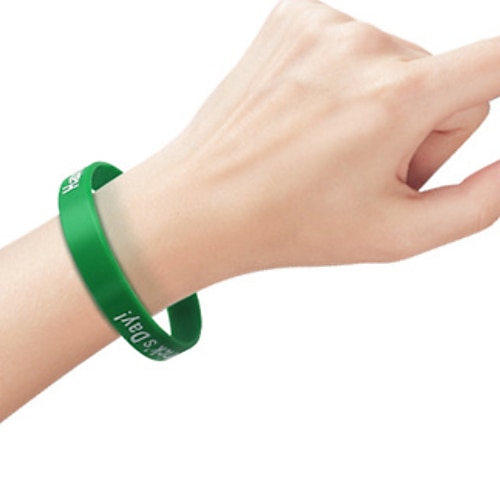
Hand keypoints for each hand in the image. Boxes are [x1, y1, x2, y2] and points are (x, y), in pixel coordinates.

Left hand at [160, 0, 499, 270]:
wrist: (206, 203)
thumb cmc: (291, 224)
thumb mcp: (396, 234)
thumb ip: (479, 203)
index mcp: (396, 98)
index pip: (498, 62)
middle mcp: (362, 46)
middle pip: (444, 82)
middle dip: (420, 130)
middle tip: (365, 169)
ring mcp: (322, 25)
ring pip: (398, 64)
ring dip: (381, 107)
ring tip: (330, 148)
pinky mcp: (293, 18)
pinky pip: (354, 46)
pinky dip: (344, 82)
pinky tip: (310, 117)